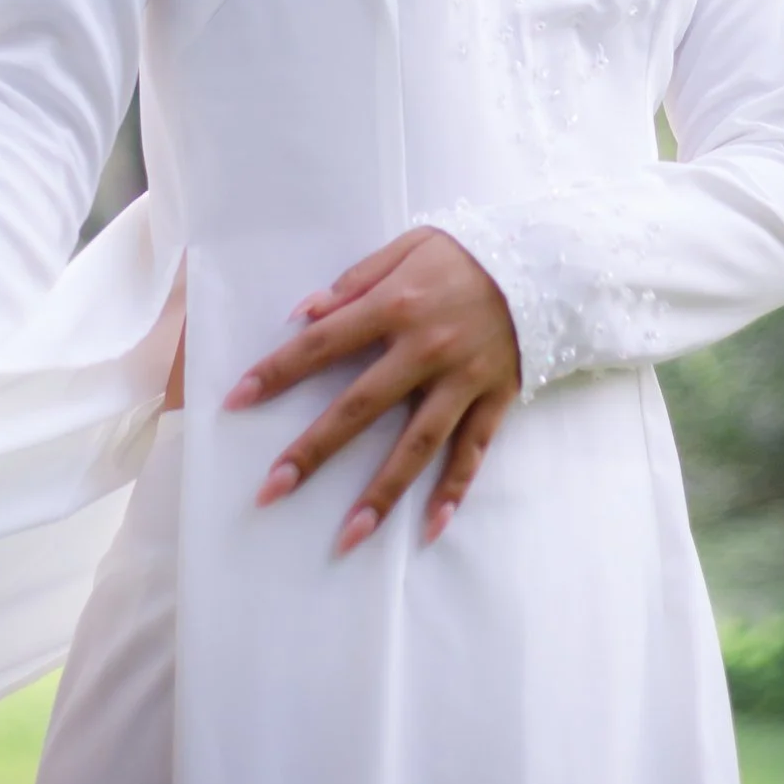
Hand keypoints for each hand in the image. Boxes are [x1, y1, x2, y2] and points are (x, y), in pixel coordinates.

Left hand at [225, 228, 519, 551]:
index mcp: (396, 305)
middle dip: (313, 450)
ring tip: (347, 537)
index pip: (323, 343)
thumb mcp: (408, 246)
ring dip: (380, 493)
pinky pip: (472, 454)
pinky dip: (453, 492)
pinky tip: (428, 529)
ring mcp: (462, 381)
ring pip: (416, 445)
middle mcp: (426, 349)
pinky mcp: (494, 400)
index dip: (277, 372)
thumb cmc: (466, 254)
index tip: (235, 400)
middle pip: (360, 407)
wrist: (548, 260)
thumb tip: (303, 313)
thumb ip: (354, 279)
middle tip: (271, 490)